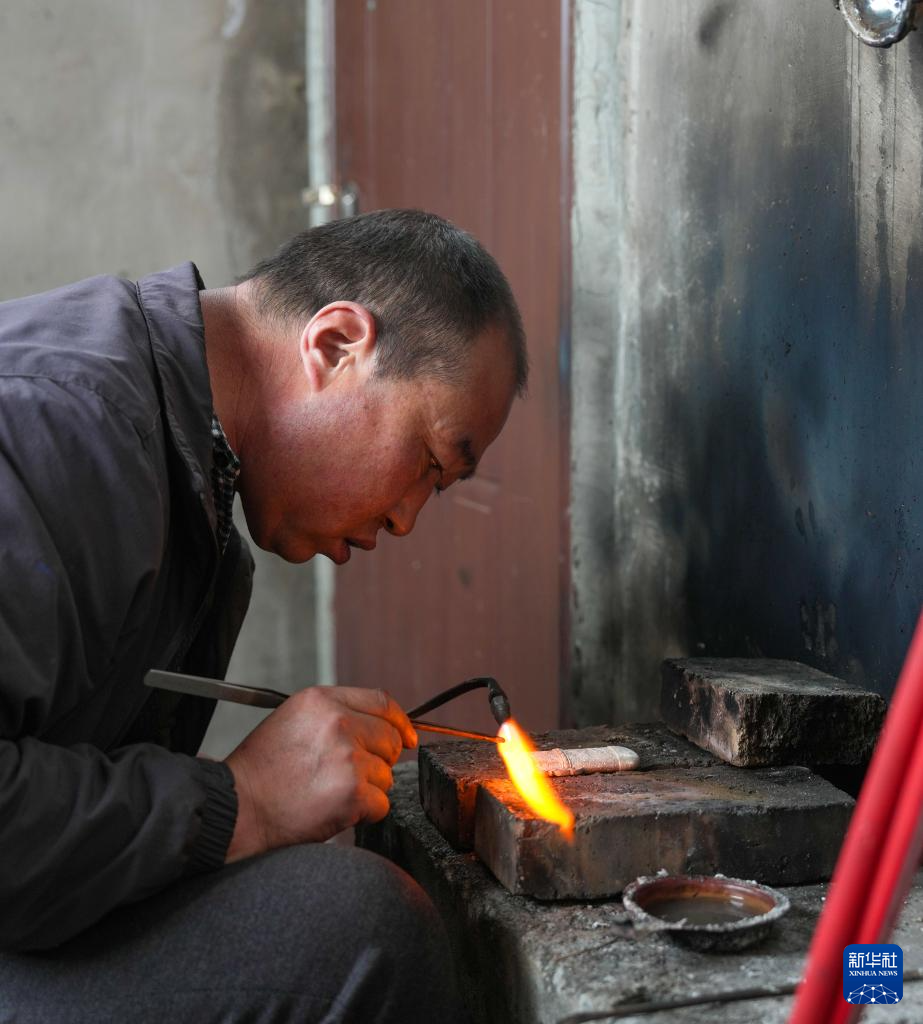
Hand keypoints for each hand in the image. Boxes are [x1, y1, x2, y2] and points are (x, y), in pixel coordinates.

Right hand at [223, 686, 416, 860]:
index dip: (399, 721)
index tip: (408, 736)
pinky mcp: (353, 792)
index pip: (381, 701)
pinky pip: (382, 804)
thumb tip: (378, 727)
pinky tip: (334, 810)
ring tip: (330, 793)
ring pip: (387, 775)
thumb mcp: (293, 721)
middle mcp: (339, 722)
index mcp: (322, 700)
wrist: (238, 808)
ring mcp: (348, 757)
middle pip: (390, 739)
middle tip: (350, 777)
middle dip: (380, 761)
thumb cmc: (260, 771)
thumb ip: (333, 716)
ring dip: (368, 790)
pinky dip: (364, 814)